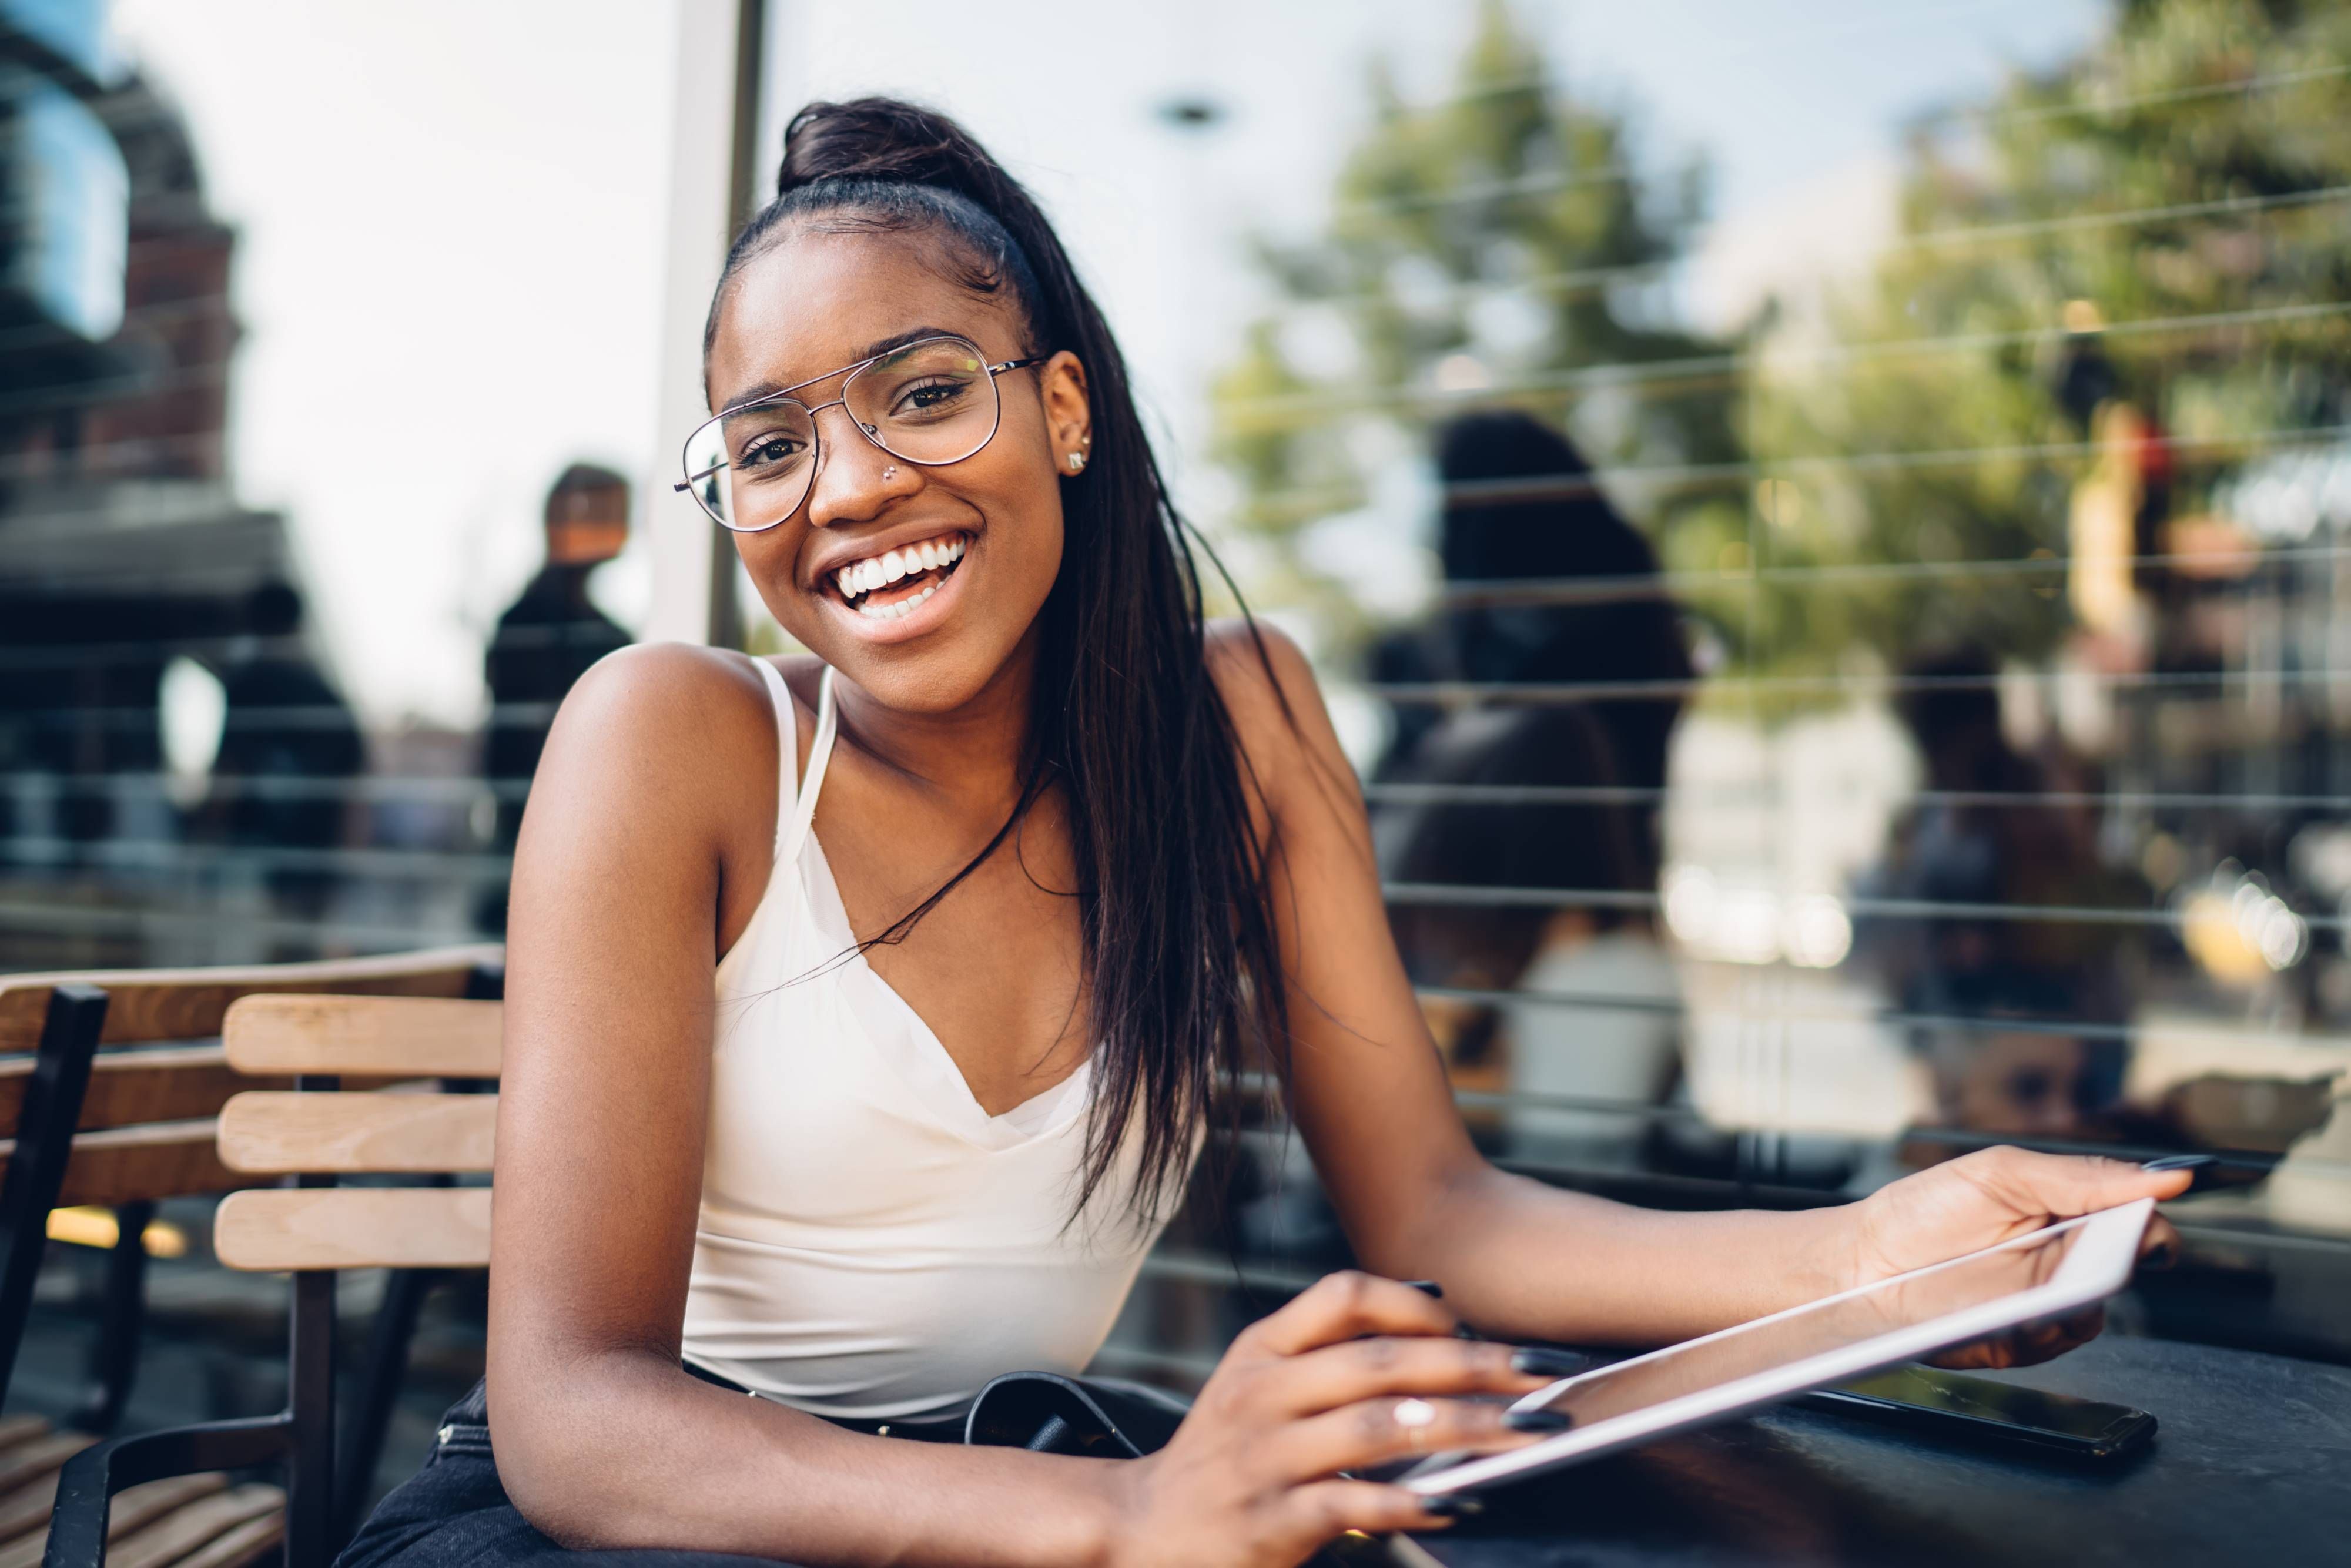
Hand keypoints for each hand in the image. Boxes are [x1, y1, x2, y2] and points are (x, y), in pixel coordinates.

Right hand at [1107, 1271, 1551, 1567]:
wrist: (1147, 1528)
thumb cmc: (1226, 1451)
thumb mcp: (1259, 1381)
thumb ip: (1330, 1345)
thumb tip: (1434, 1302)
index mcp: (1262, 1350)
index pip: (1342, 1296)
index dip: (1413, 1303)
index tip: (1469, 1322)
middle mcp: (1262, 1393)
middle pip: (1380, 1361)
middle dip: (1473, 1364)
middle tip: (1542, 1374)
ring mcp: (1265, 1458)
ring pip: (1378, 1429)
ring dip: (1463, 1429)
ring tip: (1524, 1436)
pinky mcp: (1271, 1520)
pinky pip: (1354, 1505)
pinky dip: (1412, 1504)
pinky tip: (1457, 1503)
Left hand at [1841, 1147, 2188, 1368]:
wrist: (1862, 1263)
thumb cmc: (1923, 1212)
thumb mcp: (2001, 1174)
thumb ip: (2082, 1176)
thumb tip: (2164, 1178)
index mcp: (2066, 1212)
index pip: (2137, 1220)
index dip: (2149, 1225)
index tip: (2144, 1224)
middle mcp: (2063, 1261)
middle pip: (2124, 1269)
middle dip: (2115, 1261)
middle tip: (2092, 1251)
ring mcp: (2043, 1305)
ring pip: (2093, 1311)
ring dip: (2072, 1298)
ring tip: (2036, 1279)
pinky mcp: (2021, 1342)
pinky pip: (2052, 1342)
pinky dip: (2037, 1328)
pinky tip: (2007, 1310)